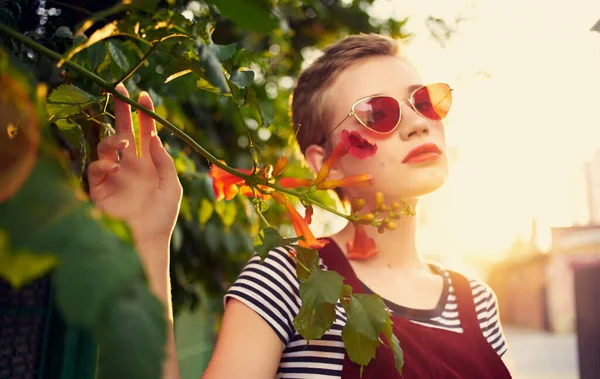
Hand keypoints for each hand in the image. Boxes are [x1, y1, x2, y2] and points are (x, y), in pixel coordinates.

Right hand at [88, 84, 181, 274]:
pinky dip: (103, 163)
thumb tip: (155, 138)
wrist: (148, 238)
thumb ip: (164, 161)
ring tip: (124, 146)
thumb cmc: (163, 215)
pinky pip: (96, 167)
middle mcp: (130, 165)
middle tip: (119, 89)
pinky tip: (113, 168)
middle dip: (122, 110)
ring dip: (115, 141)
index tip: (144, 95)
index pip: (145, 133)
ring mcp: (114, 175)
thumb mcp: (172, 185)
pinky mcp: (99, 187)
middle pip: (124, 131)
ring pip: (107, 146)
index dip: (144, 114)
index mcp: (148, 163)